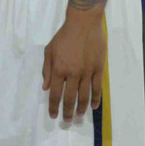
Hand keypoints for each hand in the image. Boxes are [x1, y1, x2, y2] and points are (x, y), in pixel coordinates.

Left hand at [42, 8, 105, 122]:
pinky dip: (96, 99)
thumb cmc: (63, 36)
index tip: (53, 115)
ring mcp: (87, 72)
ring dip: (81, 108)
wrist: (83, 24)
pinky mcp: (98, 69)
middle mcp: (72, 74)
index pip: (55, 93)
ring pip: (84, 96)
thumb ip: (46, 70)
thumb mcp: (49, 50)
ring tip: (79, 116)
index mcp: (58, 69)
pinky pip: (97, 88)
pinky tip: (94, 107)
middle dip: (67, 112)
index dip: (53, 106)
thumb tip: (46, 87)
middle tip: (66, 121)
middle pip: (70, 98)